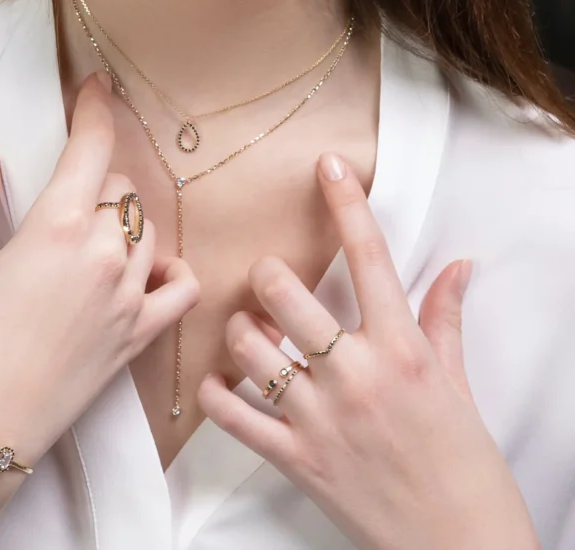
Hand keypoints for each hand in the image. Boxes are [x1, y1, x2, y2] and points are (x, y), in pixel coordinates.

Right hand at [0, 73, 199, 464]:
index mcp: (56, 229)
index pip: (91, 149)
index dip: (95, 110)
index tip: (98, 86)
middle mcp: (104, 256)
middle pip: (121, 189)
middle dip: (97, 182)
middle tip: (66, 202)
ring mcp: (129, 296)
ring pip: (149, 231)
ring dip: (125, 223)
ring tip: (90, 241)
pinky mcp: (141, 335)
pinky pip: (182, 288)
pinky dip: (171, 271)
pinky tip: (145, 272)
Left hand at [199, 153, 538, 549]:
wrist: (459, 541)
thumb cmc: (462, 460)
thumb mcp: (457, 382)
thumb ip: (445, 318)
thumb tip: (459, 266)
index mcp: (403, 349)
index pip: (370, 258)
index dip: (346, 204)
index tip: (327, 165)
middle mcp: (357, 374)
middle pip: (286, 294)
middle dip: (267, 277)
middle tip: (268, 283)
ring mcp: (321, 418)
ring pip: (249, 348)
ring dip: (241, 333)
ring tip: (250, 336)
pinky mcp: (295, 458)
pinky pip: (232, 415)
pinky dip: (215, 394)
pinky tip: (220, 383)